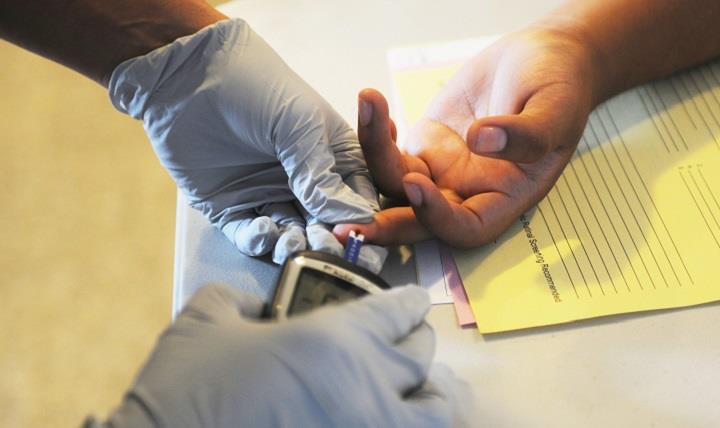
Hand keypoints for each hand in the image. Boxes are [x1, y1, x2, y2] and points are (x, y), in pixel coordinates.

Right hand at [104, 284, 463, 427]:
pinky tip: (403, 422)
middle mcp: (366, 385)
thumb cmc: (188, 391)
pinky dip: (417, 427)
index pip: (396, 310)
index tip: (412, 302)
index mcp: (334, 340)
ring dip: (439, 392)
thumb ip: (234, 300)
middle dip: (418, 340)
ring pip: (437, 410)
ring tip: (436, 387)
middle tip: (410, 338)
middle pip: (421, 354)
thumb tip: (252, 306)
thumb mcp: (203, 323)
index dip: (409, 302)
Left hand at [108, 19, 385, 271]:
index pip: (358, 198)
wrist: (187, 76)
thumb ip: (322, 174)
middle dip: (329, 240)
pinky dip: (260, 240)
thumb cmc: (255, 86)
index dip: (363, 220)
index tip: (363, 239)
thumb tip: (353, 219)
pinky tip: (265, 231)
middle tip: (328, 251)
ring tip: (293, 244)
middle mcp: (304, 180)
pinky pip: (251, 235)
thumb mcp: (300, 124)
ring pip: (291, 234)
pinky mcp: (232, 207)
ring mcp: (268, 194)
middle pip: (327, 224)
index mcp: (332, 156)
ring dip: (295, 244)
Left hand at [335, 28, 598, 246]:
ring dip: (373, 155)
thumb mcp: (555, 110)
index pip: (465, 227)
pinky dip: (375, 134)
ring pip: (395, 182)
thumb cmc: (559, 87)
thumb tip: (483, 140)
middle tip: (345, 225)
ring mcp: (440, 171)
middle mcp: (466, 193)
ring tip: (369, 104)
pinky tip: (374, 106)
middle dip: (382, 225)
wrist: (542, 58)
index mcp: (502, 198)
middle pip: (418, 221)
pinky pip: (389, 151)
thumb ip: (525, 133)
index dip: (438, 218)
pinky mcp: (423, 145)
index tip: (418, 185)